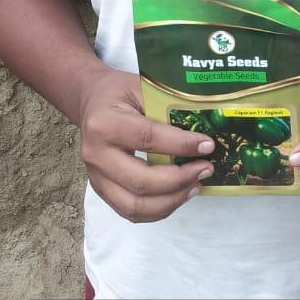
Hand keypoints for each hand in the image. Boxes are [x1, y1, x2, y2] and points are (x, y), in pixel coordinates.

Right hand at [77, 67, 216, 221]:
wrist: (92, 102)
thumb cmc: (120, 94)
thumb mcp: (142, 88)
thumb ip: (167, 108)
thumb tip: (202, 133)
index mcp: (105, 123)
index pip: (148, 139)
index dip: (181, 145)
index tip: (207, 146)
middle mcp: (95, 154)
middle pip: (141, 181)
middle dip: (180, 180)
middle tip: (206, 169)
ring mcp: (96, 176)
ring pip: (135, 205)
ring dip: (172, 200)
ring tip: (196, 185)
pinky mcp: (102, 190)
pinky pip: (131, 211)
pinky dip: (159, 209)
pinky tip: (179, 194)